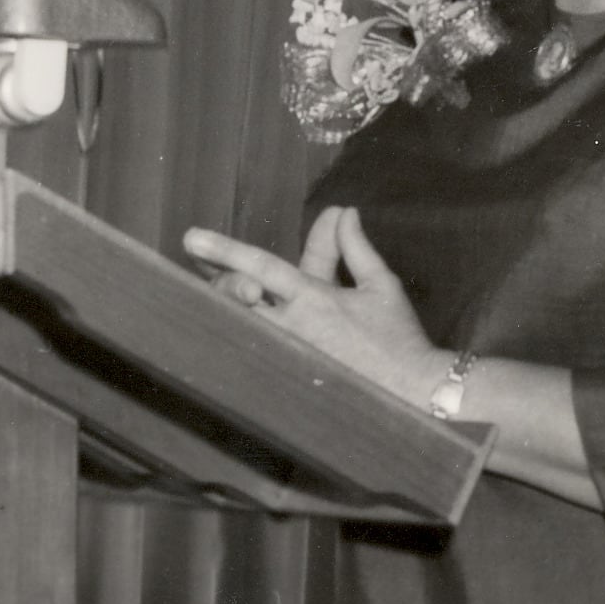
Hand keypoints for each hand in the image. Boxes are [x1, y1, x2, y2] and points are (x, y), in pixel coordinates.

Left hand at [181, 210, 443, 406]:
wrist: (411, 389)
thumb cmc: (398, 337)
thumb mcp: (381, 285)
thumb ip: (355, 248)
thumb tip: (344, 213)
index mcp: (314, 299)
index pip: (262, 267)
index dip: (226, 251)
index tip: (193, 238)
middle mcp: (292, 328)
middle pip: (236, 299)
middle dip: (220, 280)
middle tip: (205, 262)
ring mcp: (286, 355)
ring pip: (239, 326)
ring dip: (228, 306)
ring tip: (220, 290)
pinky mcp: (288, 377)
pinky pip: (252, 354)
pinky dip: (241, 337)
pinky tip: (225, 333)